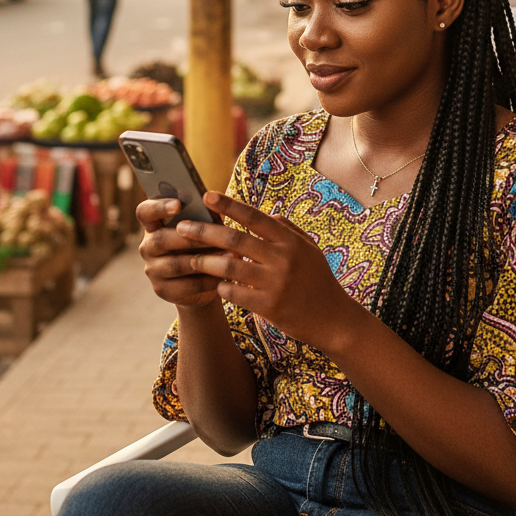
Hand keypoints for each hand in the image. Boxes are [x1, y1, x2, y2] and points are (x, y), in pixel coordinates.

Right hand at [137, 198, 223, 308]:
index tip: (178, 204)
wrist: (204, 281)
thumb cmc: (205, 244)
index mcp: (154, 225)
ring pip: (175, 264)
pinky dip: (207, 280)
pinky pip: (186, 286)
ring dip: (204, 260)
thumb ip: (206, 215)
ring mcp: (153, 270)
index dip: (158, 207)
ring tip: (229, 255)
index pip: (144, 212)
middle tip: (214, 234)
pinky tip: (224, 276)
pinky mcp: (163, 290)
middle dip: (189, 237)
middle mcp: (148, 246)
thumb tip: (217, 201)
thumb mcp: (205, 228)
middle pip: (160, 240)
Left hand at [179, 192, 360, 350]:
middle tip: (182, 227)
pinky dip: (221, 287)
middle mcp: (282, 258)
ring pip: (229, 266)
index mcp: (290, 241)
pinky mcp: (269, 306)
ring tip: (190, 258)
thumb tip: (266, 214)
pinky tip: (215, 285)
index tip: (207, 196)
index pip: (254, 217)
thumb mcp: (309, 249)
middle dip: (204, 231)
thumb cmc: (318, 280)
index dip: (229, 205)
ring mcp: (275, 282)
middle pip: (235, 239)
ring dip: (205, 261)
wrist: (333, 319)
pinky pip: (234, 293)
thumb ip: (287, 229)